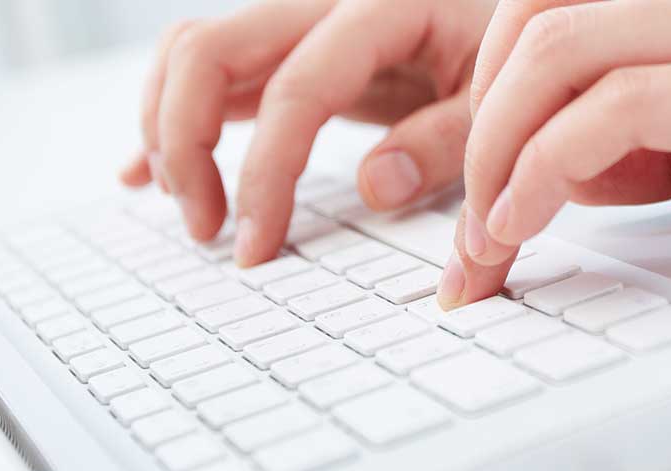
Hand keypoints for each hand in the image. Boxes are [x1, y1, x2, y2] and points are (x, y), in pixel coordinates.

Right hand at [119, 0, 497, 266]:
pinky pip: (210, 74)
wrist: (523, 20)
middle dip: (185, 145)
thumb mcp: (503, 101)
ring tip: (194, 213)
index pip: (296, 90)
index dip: (266, 174)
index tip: (258, 246)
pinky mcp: (290, 51)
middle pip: (208, 52)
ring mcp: (298, 23)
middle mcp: (323, 4)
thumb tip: (376, 186)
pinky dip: (171, 121)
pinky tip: (147, 176)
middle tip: (208, 230)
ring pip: (193, 56)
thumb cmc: (518, 61)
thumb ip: (448, 141)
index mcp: (380, 7)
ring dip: (167, 132)